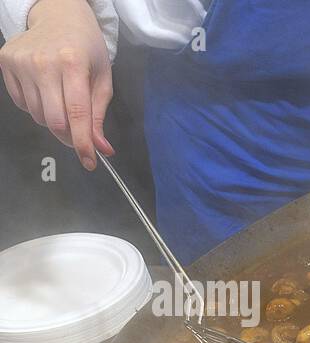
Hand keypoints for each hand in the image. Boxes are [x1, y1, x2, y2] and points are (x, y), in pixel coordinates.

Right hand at [0, 0, 113, 169]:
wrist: (58, 16)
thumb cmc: (86, 49)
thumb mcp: (102, 78)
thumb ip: (98, 114)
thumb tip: (101, 148)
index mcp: (72, 63)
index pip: (77, 114)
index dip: (82, 143)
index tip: (89, 161)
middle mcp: (43, 62)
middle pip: (53, 121)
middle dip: (69, 136)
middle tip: (78, 134)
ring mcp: (20, 62)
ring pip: (36, 115)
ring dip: (52, 120)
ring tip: (62, 101)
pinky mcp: (5, 62)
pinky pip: (22, 103)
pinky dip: (36, 107)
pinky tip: (45, 90)